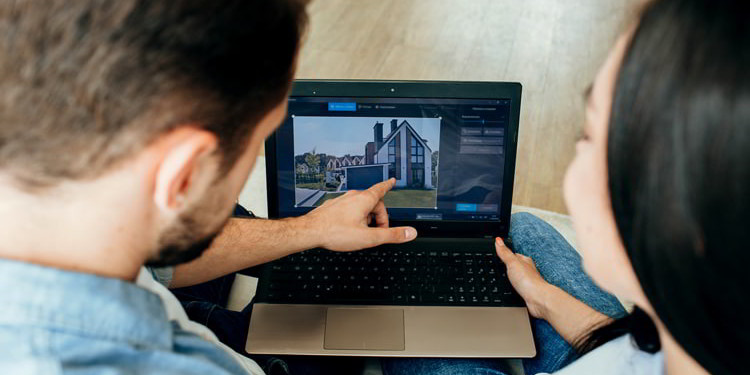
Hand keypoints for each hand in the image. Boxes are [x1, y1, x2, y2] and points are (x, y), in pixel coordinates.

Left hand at [302, 178, 417, 250]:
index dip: (389, 186)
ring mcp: (341, 201)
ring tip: (362, 233)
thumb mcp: (369, 238)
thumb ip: (391, 235)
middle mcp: (353, 197)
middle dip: (379, 216)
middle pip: (373, 202)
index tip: (392, 181)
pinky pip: (349, 209)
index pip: (381, 189)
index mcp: (364, 200)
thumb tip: (410, 232)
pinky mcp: (333, 207)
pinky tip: (349, 229)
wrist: (310, 232)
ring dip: (366, 218)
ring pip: (360, 206)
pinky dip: (354, 217)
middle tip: (379, 232)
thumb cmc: (335, 232)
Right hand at [495, 237, 553, 318]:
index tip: (499, 252)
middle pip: (517, 265)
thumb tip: (498, 240)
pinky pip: (519, 286)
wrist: (538, 299)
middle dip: (509, 265)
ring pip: (518, 276)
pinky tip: (511, 288)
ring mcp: (527, 281)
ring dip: (512, 276)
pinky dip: (515, 286)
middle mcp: (528, 270)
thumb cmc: (528, 281)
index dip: (506, 254)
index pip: (514, 255)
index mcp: (525, 261)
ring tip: (504, 276)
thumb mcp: (512, 263)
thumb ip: (504, 252)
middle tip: (500, 264)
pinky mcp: (527, 292)